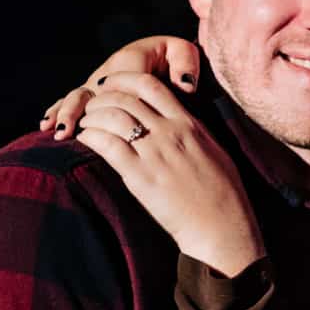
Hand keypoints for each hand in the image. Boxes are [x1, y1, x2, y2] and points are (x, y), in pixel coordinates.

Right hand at [39, 35, 201, 134]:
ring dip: (65, 114)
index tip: (111, 121)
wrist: (162, 53)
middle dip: (77, 111)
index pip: (120, 84)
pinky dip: (58, 112)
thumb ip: (185, 66)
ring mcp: (97, 84)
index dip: (115, 102)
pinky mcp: (93, 93)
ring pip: (77, 98)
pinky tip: (47, 128)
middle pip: (90, 92)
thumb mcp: (183, 54)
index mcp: (130, 61)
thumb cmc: (173, 57)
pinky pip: (72, 102)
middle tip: (68, 130)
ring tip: (58, 133)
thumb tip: (185, 86)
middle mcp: (108, 73)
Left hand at [70, 72, 265, 275]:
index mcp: (190, 125)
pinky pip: (106, 144)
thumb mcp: (214, 153)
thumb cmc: (224, 196)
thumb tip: (179, 122)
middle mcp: (171, 133)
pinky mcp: (140, 175)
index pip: (151, 86)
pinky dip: (90, 137)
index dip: (124, 80)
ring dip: (92, 116)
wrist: (222, 228)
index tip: (111, 86)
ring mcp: (155, 153)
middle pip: (125, 98)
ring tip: (85, 124)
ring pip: (111, 116)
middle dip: (102, 98)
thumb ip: (193, 133)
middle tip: (92, 108)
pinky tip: (85, 140)